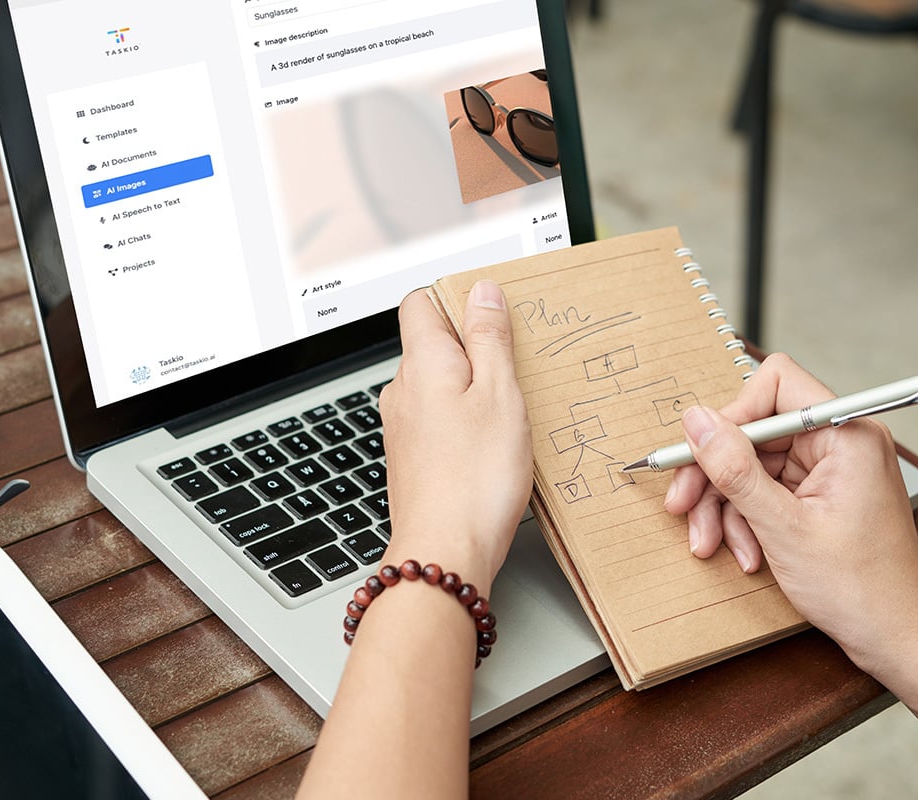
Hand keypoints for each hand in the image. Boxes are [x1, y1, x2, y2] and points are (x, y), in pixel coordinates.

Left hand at [378, 280, 531, 591]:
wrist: (445, 550)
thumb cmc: (474, 479)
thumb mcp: (500, 393)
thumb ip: (490, 337)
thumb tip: (482, 292)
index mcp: (422, 362)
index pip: (421, 302)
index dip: (457, 299)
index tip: (494, 316)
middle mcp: (402, 389)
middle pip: (433, 344)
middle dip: (473, 348)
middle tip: (514, 368)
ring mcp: (403, 426)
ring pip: (438, 385)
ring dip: (472, 388)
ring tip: (508, 411)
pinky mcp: (412, 457)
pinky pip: (438, 420)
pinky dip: (464, 421)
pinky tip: (491, 443)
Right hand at [663, 354, 917, 671]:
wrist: (896, 637)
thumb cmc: (862, 588)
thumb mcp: (783, 527)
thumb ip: (735, 468)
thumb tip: (697, 421)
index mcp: (846, 434)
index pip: (776, 384)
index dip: (733, 416)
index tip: (702, 453)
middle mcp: (840, 442)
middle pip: (755, 431)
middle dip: (716, 472)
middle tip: (683, 503)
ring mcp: (829, 469)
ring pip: (752, 464)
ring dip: (726, 505)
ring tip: (711, 543)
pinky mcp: (819, 493)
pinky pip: (765, 490)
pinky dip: (746, 519)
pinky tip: (745, 552)